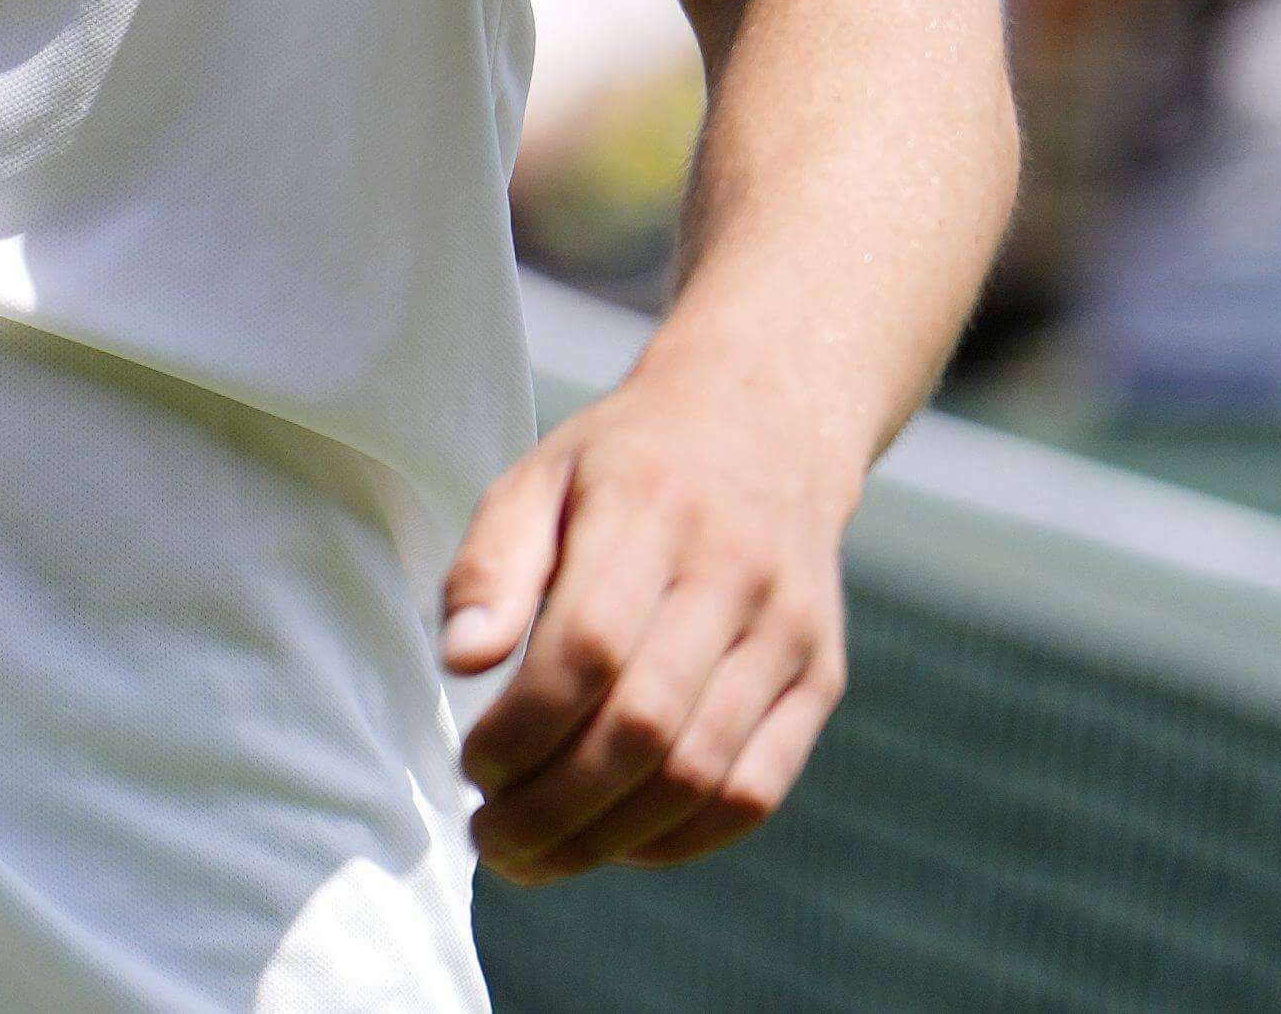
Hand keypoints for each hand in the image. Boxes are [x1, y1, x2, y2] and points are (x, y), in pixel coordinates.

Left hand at [439, 374, 851, 878]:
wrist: (767, 424)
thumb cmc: (625, 464)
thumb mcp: (539, 476)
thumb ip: (491, 564)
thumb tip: (458, 660)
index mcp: (652, 509)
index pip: (588, 647)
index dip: (522, 729)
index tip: (469, 767)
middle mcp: (734, 573)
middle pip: (645, 726)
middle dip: (554, 806)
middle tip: (489, 838)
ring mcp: (788, 632)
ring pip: (701, 773)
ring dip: (608, 839)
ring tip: (537, 856)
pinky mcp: (821, 679)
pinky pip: (756, 791)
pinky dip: (680, 840)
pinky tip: (616, 844)